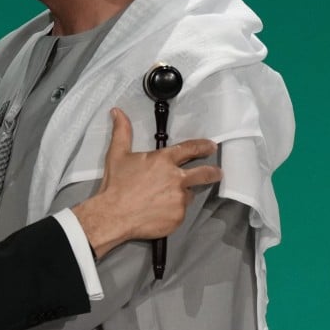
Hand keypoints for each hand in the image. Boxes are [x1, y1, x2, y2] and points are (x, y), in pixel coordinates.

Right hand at [73, 108, 221, 257]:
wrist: (113, 215)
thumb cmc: (116, 186)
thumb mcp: (117, 154)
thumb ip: (122, 131)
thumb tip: (118, 113)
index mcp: (163, 160)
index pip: (191, 149)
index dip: (203, 146)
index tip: (211, 147)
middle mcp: (176, 178)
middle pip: (205, 173)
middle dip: (213, 172)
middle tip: (216, 173)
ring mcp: (179, 198)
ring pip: (188, 194)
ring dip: (182, 194)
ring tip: (164, 198)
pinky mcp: (178, 216)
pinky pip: (180, 212)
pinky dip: (173, 211)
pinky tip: (159, 211)